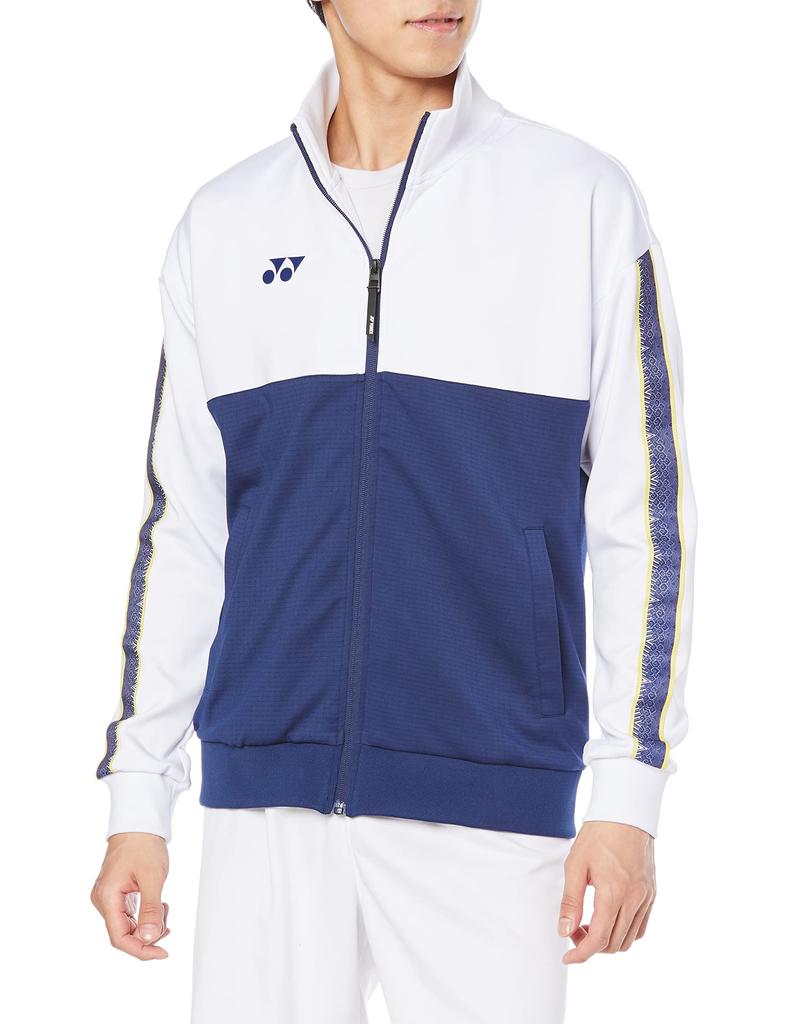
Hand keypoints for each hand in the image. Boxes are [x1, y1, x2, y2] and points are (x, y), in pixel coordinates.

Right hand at [91, 832, 170, 959]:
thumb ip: (150, 910)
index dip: (140, 950)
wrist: (139, 823)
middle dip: (147, 935)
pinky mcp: (116, 893)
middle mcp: (103, 900)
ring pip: (127, 925)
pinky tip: (159, 905)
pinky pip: (129, 914)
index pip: (119, 938)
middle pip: (123, 934)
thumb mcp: (152, 878)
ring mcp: (108, 897)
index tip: (162, 953)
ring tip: (164, 908)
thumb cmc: (144, 845)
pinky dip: (145, 914)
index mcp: (107, 898)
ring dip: (148, 924)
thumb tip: (148, 939)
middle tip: (168, 925)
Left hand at [558, 820, 655, 963]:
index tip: (567, 957)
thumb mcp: (576, 864)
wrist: (626, 813)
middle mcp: (635, 899)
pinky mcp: (652, 893)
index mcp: (614, 892)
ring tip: (589, 924)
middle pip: (614, 943)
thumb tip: (564, 930)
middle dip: (591, 946)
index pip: (598, 939)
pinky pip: (641, 926)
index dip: (581, 954)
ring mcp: (647, 897)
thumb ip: (570, 901)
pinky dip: (624, 932)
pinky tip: (608, 919)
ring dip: (608, 941)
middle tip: (573, 930)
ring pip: (629, 939)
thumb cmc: (598, 835)